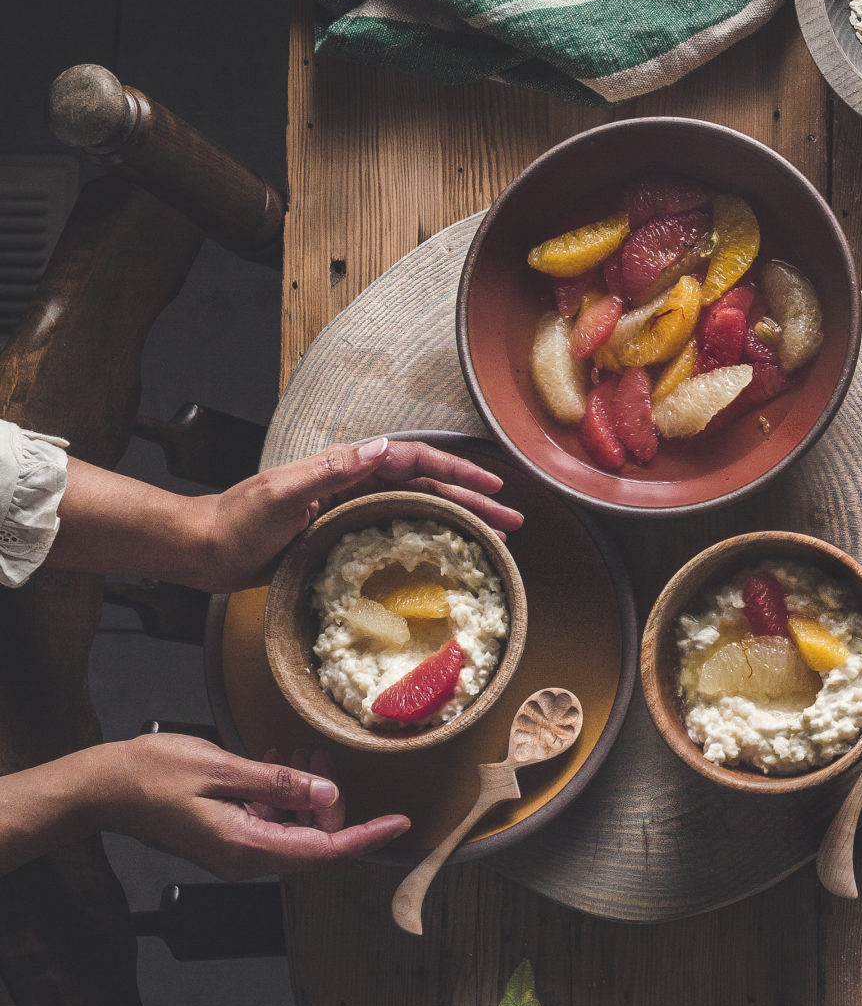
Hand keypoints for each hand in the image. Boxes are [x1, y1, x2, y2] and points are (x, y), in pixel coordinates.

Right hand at [91, 736, 409, 878]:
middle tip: (324, 758)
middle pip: (315, 844)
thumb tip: (326, 796)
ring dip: (306, 796)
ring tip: (300, 755)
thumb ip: (278, 785)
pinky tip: (276, 764)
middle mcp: (244, 859)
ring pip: (294, 831)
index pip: (325, 852)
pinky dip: (281, 797)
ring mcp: (234, 852)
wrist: (102, 788)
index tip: (401, 823)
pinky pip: (269, 824)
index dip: (367, 837)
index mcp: (247, 847)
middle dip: (331, 803)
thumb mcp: (221, 768)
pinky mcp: (225, 839)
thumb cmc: (151, 774)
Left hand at [189, 435, 521, 591]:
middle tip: (513, 522)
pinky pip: (397, 534)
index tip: (492, 487)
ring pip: (418, 511)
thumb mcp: (284, 493)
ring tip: (494, 540)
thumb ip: (332, 470)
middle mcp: (354, 486)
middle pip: (427, 487)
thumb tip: (382, 447)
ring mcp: (350, 511)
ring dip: (457, 522)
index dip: (456, 470)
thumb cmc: (237, 522)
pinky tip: (444, 557)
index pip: (413, 461)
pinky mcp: (343, 537)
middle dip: (472, 500)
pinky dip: (427, 542)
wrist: (204, 549)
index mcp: (345, 469)